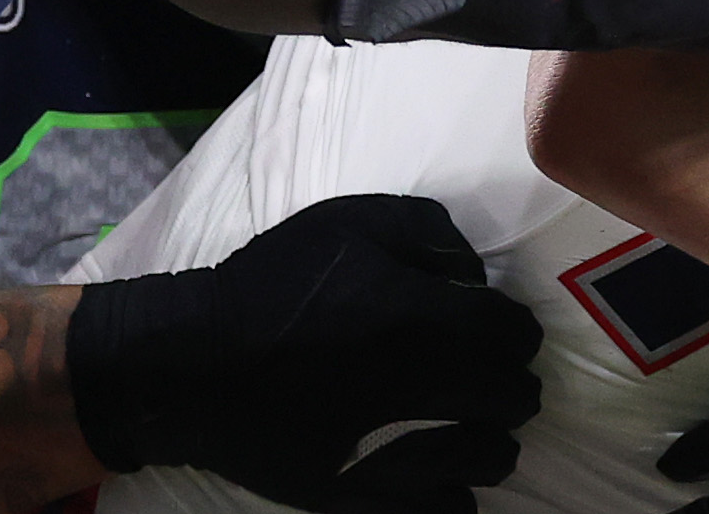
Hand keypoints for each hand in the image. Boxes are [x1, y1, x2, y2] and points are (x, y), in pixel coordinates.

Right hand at [68, 193, 541, 513]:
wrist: (191, 366)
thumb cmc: (271, 284)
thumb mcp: (351, 224)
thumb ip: (431, 234)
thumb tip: (476, 274)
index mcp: (424, 320)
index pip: (516, 335)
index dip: (514, 330)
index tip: (499, 331)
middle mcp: (421, 388)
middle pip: (514, 399)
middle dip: (510, 385)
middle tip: (491, 381)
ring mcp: (391, 450)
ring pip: (491, 459)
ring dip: (490, 440)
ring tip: (471, 430)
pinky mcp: (358, 496)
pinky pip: (443, 509)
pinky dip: (452, 492)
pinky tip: (436, 472)